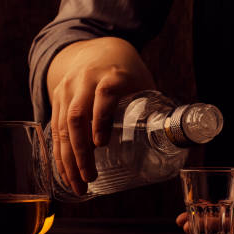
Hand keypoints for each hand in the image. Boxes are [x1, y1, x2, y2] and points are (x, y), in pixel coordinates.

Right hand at [47, 37, 154, 194]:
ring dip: (67, 159)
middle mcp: (85, 81)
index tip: (101, 143)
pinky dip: (59, 154)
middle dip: (81, 151)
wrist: (96, 48)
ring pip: (62, 126)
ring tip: (77, 185)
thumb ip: (154, 109)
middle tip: (90, 177)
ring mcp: (68, 89)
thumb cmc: (126, 72)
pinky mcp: (57, 99)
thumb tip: (179, 141)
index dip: (101, 118)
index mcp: (112, 75)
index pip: (104, 94)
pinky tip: (65, 173)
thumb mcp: (143, 82)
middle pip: (77, 115)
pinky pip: (54, 129)